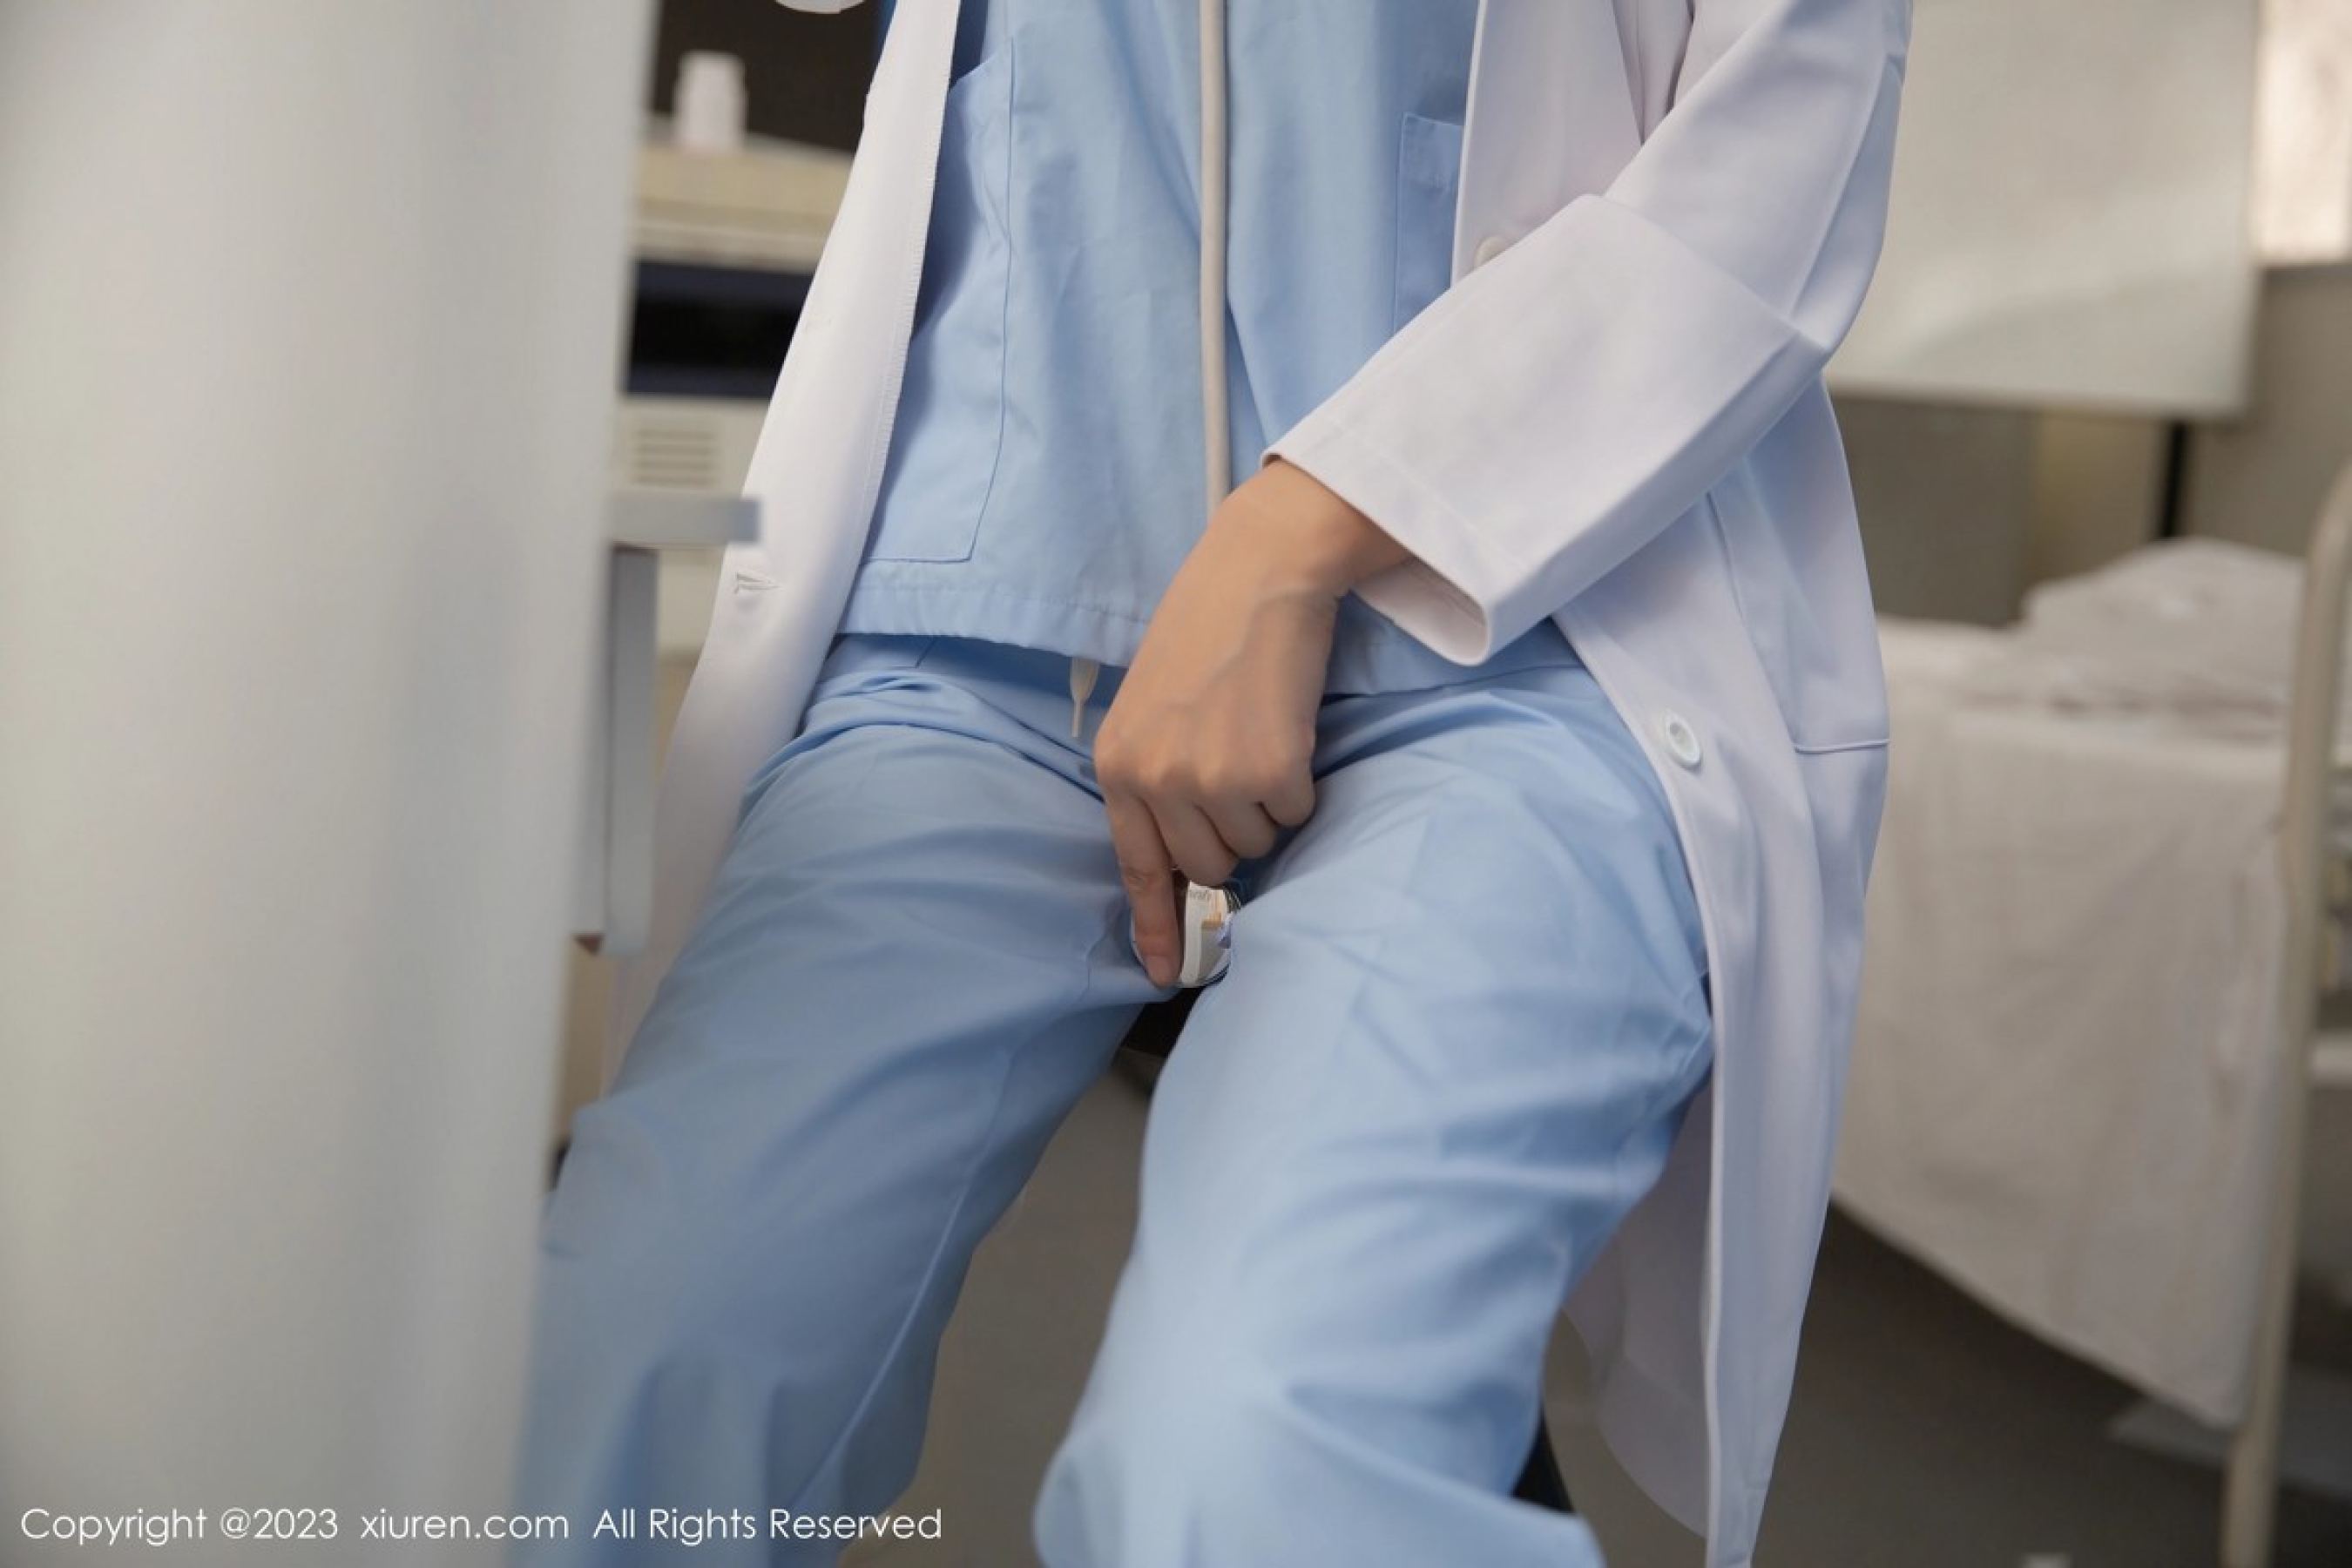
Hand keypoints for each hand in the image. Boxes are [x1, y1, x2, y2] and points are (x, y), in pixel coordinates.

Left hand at [1095, 460, 1408, 984]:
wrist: (1258, 572)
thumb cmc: (1208, 632)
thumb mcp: (1154, 708)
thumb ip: (1157, 779)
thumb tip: (1189, 858)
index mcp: (1117, 766)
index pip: (1137, 866)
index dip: (1153, 926)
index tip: (1164, 973)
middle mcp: (1156, 781)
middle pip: (1207, 865)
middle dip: (1233, 834)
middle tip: (1245, 769)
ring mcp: (1211, 781)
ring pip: (1255, 842)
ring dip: (1269, 802)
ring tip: (1262, 732)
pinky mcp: (1269, 772)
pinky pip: (1296, 812)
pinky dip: (1302, 781)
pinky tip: (1288, 727)